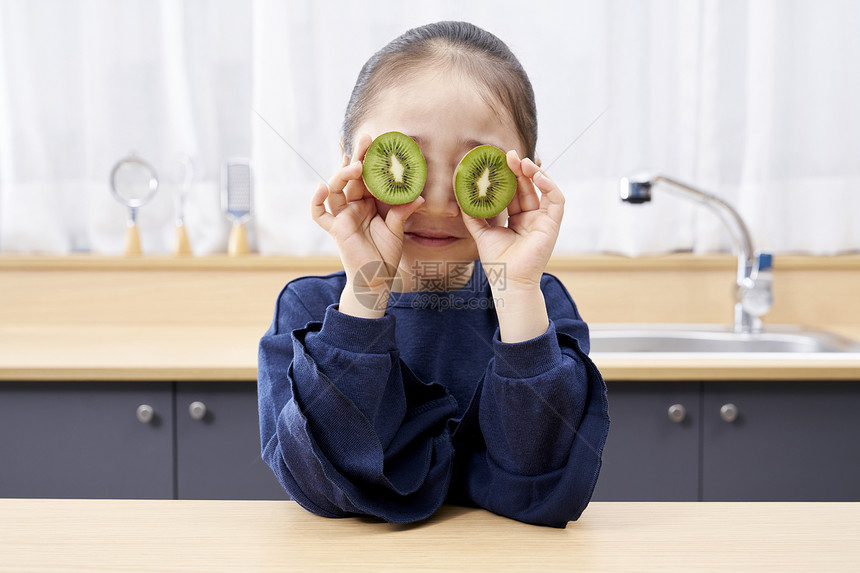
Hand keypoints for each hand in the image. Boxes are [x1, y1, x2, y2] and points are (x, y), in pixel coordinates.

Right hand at [311, 133, 423, 316]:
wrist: (376, 279)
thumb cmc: (385, 254)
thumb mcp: (397, 230)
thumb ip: (403, 213)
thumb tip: (419, 197)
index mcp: (369, 202)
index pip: (368, 175)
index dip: (371, 158)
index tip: (379, 140)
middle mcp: (353, 205)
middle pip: (351, 176)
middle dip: (358, 156)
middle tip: (367, 139)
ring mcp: (343, 216)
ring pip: (335, 189)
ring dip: (342, 175)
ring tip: (355, 166)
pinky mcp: (335, 229)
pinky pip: (320, 214)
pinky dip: (316, 201)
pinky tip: (320, 187)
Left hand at [461, 151, 563, 292]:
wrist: (508, 280)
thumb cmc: (497, 262)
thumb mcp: (480, 233)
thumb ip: (472, 215)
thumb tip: (461, 195)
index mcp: (516, 219)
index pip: (513, 192)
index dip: (507, 176)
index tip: (497, 162)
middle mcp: (530, 217)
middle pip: (526, 187)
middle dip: (518, 169)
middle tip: (508, 155)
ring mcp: (542, 220)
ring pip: (541, 189)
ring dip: (533, 173)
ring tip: (521, 161)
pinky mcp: (552, 224)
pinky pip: (556, 200)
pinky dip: (549, 185)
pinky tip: (537, 175)